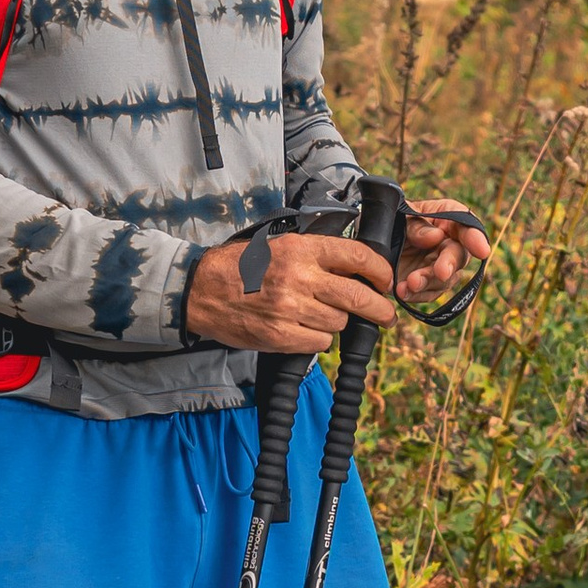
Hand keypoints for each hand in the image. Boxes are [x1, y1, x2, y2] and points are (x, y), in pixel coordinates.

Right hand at [186, 226, 399, 353]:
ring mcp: (290, 309)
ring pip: (340, 323)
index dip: (380, 271)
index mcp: (302, 249)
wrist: (201, 290)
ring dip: (338, 322)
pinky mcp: (280, 336)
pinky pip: (320, 343)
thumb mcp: (280, 245)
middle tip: (386, 315)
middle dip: (380, 309)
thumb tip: (355, 268)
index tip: (386, 281)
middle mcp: (299, 277)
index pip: (357, 256)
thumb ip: (316, 254)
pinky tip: (306, 329)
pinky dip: (319, 339)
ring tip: (321, 315)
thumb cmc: (242, 266)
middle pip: (358, 297)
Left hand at [396, 197, 490, 310]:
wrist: (373, 240)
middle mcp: (448, 244)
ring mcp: (438, 267)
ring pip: (444, 280)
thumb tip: (436, 237)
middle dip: (449, 265)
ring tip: (410, 283)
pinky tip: (403, 291)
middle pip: (458, 256)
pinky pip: (427, 294)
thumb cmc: (393, 221)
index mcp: (447, 219)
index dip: (476, 237)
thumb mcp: (401, 216)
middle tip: (441, 272)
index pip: (466, 224)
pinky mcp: (425, 285)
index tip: (482, 250)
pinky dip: (416, 295)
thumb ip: (417, 226)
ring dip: (428, 282)